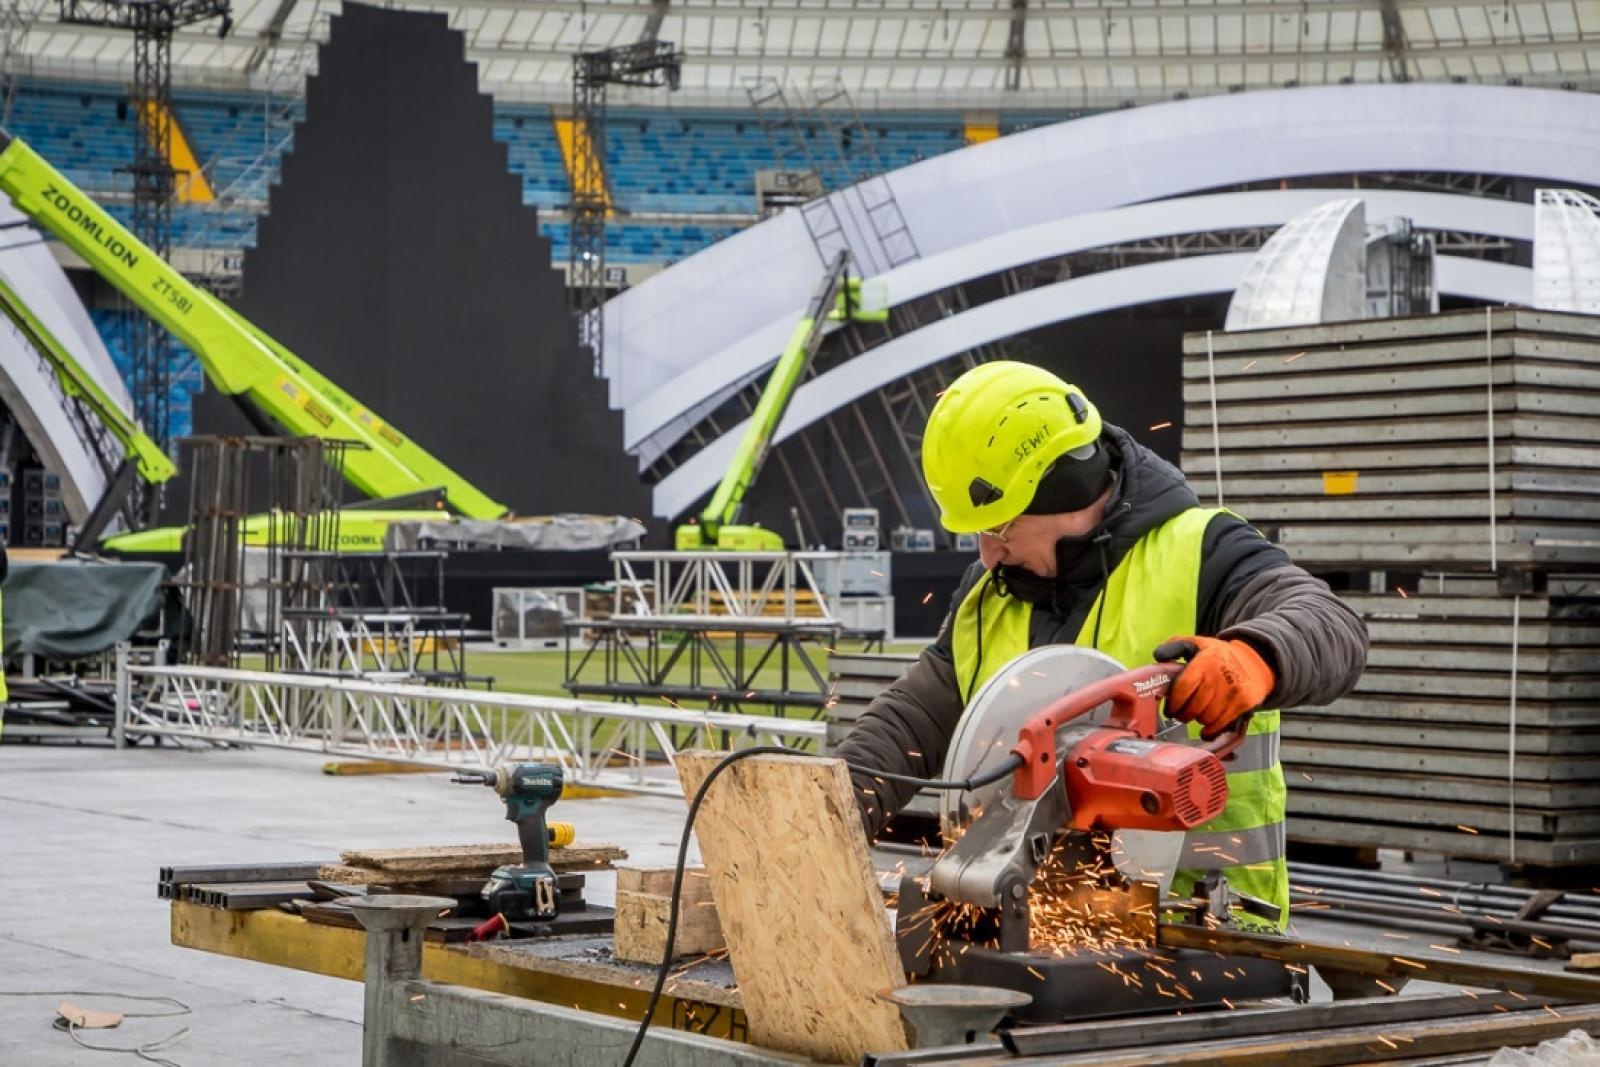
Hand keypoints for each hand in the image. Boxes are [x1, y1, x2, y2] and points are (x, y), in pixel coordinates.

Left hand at [1159, 636, 1274, 738]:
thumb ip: (1175, 646)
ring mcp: (1233, 691)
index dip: (1174, 703)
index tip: (1170, 709)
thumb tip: (1158, 656)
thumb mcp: (1198, 643)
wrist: (1255, 661)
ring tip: (1196, 714)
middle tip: (1180, 714)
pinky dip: (1210, 729)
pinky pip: (1220, 724)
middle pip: (1194, 707)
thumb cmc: (1219, 655)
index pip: (1184, 687)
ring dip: (1197, 719)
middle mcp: (1219, 677)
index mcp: (1206, 661)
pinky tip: (1206, 728)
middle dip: (1183, 714)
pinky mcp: (1243, 703)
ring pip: (1206, 717)